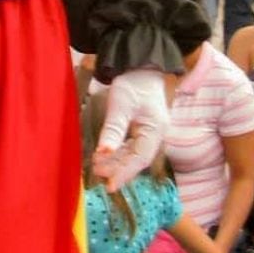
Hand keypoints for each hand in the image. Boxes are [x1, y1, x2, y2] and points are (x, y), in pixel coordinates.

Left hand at [92, 69, 171, 191]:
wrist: (142, 66)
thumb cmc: (134, 83)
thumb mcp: (121, 105)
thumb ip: (113, 130)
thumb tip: (104, 153)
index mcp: (156, 130)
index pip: (140, 158)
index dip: (125, 174)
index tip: (110, 186)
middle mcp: (156, 135)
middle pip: (137, 159)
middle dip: (118, 168)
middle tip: (97, 173)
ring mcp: (150, 133)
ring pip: (133, 154)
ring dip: (117, 162)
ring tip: (97, 166)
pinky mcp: (143, 130)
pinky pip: (131, 147)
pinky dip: (119, 153)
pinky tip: (106, 156)